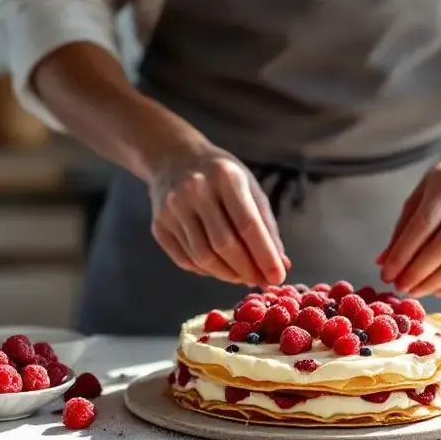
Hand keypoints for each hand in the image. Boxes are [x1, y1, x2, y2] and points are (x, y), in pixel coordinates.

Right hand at [148, 143, 288, 286]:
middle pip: (224, 244)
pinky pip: (186, 261)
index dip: (264, 255)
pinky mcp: (158, 225)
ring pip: (203, 257)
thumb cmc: (221, 176)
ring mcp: (172, 208)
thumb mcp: (249, 188)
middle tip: (260, 280)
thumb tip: (281, 266)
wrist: (174, 159)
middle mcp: (195, 190)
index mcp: (225, 176)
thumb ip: (266, 227)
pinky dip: (208, 271)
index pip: (247, 224)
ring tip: (243, 276)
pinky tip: (220, 268)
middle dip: (246, 270)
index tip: (278, 277)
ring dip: (228, 275)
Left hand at [377, 147, 440, 297]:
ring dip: (435, 284)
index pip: (424, 224)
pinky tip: (439, 290)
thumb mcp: (423, 192)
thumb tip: (383, 263)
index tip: (386, 274)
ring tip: (416, 290)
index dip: (403, 254)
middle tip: (400, 287)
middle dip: (418, 272)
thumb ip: (404, 226)